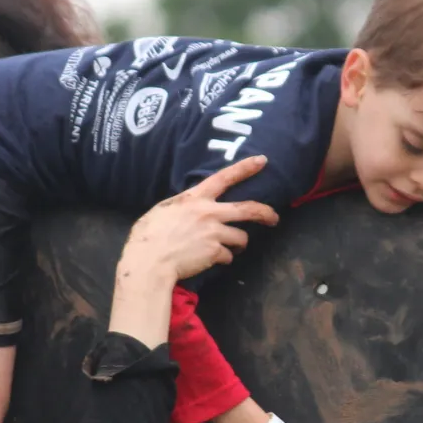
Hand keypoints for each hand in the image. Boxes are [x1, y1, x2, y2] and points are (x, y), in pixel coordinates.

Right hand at [121, 155, 279, 281]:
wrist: (149, 260)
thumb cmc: (148, 236)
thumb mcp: (163, 210)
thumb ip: (183, 207)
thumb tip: (190, 210)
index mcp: (194, 198)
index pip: (224, 177)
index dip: (245, 168)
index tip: (262, 161)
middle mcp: (209, 212)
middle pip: (248, 209)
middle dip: (265, 214)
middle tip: (274, 219)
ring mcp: (214, 232)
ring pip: (241, 237)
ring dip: (238, 244)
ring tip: (230, 248)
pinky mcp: (215, 252)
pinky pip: (228, 256)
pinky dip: (223, 259)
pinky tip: (211, 261)